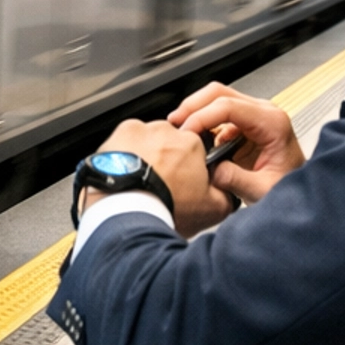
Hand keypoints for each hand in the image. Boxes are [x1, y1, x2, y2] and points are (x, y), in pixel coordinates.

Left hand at [81, 116, 231, 237]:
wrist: (129, 214)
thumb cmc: (166, 209)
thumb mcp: (212, 210)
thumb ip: (226, 194)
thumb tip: (229, 190)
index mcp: (191, 143)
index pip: (195, 148)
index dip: (189, 166)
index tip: (182, 181)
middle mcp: (165, 131)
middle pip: (169, 142)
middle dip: (167, 159)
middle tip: (160, 183)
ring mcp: (138, 131)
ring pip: (146, 140)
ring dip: (145, 155)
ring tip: (140, 181)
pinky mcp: (115, 137)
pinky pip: (123, 142)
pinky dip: (124, 155)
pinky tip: (125, 174)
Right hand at [168, 83, 302, 206]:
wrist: (301, 191)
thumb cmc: (289, 185)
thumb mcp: (262, 190)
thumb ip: (236, 180)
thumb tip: (210, 171)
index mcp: (273, 123)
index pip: (230, 106)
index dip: (203, 116)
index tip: (187, 131)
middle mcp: (264, 113)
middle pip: (220, 93)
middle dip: (193, 105)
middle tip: (175, 122)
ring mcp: (254, 115)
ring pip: (217, 98)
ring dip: (195, 110)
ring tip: (180, 129)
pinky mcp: (244, 123)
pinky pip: (218, 113)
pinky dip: (201, 120)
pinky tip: (193, 136)